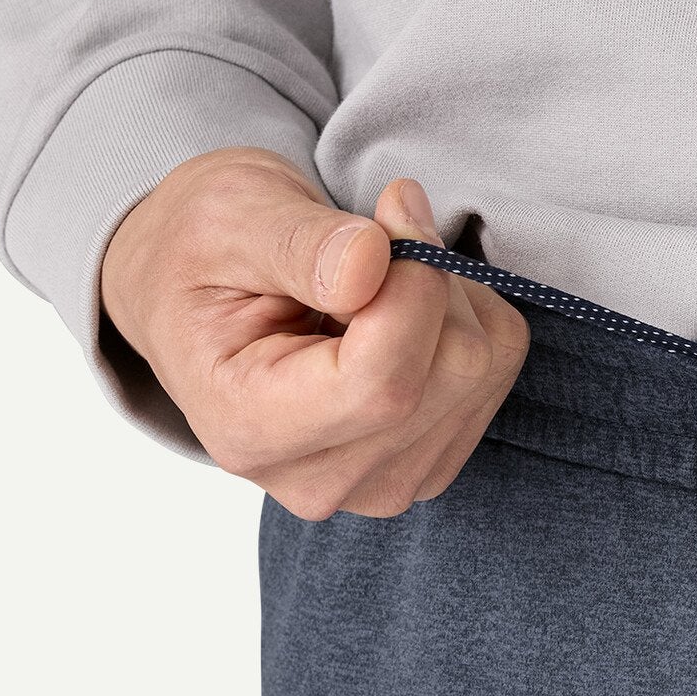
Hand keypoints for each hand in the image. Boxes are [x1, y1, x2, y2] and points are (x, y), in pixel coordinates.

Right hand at [101, 147, 527, 518]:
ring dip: (451, 296)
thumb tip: (373, 264)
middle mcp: (321, 478)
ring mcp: (384, 481)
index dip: (413, 287)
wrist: (198, 294)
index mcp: (250, 427)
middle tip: (378, 235)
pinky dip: (470, 318)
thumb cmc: (204, 254)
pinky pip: (498, 370)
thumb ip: (299, 243)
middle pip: (449, 375)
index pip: (383, 384)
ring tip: (378, 276)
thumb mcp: (228, 218)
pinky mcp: (431, 461)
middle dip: (431, 281)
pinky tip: (403, 308)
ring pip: (482, 370)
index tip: (392, 213)